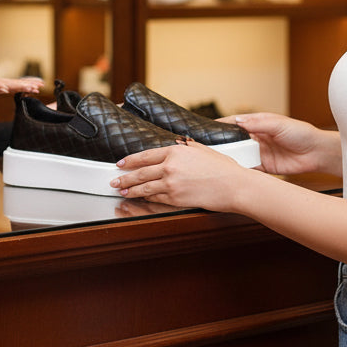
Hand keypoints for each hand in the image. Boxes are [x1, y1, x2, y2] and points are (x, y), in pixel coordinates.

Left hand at [110, 139, 255, 210]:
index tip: (121, 163)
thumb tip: (175, 146)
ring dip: (130, 190)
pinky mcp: (176, 199)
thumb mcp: (202, 149)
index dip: (130, 160)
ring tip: (121, 191)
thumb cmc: (222, 167)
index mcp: (175, 151)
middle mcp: (170, 167)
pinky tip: (140, 199)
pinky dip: (146, 199)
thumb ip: (185, 148)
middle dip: (124, 177)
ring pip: (144, 188)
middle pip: (140, 173)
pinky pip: (156, 199)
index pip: (145, 156)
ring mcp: (172, 184)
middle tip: (113, 180)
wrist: (233, 185)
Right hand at [220, 113, 340, 176]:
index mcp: (258, 124)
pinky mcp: (264, 167)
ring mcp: (259, 152)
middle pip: (234, 140)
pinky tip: (232, 172)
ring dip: (230, 158)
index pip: (235, 123)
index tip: (208, 129)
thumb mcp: (279, 124)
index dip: (222, 126)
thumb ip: (259, 123)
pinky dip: (240, 171)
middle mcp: (256, 138)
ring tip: (215, 161)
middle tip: (207, 148)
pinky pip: (249, 169)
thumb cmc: (301, 133)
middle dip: (222, 144)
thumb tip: (238, 120)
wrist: (316, 153)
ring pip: (239, 155)